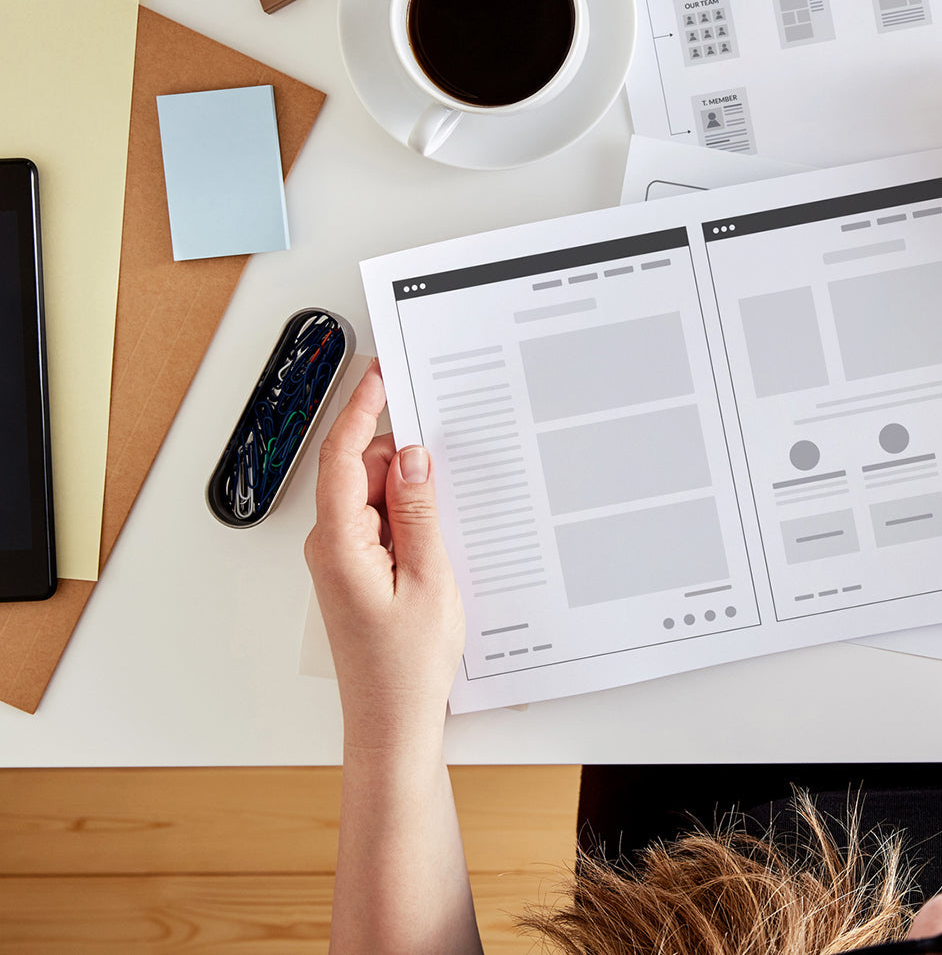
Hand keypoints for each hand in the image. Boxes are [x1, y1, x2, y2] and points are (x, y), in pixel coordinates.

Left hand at [303, 361, 463, 748]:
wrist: (392, 722)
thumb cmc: (406, 666)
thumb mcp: (430, 581)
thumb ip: (419, 513)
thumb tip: (409, 457)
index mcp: (340, 544)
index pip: (342, 456)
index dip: (361, 409)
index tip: (382, 374)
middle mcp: (332, 546)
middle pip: (360, 472)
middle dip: (400, 454)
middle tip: (449, 442)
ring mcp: (343, 559)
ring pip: (374, 498)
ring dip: (410, 491)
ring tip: (455, 507)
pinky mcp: (358, 572)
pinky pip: (382, 525)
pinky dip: (410, 517)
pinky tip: (444, 530)